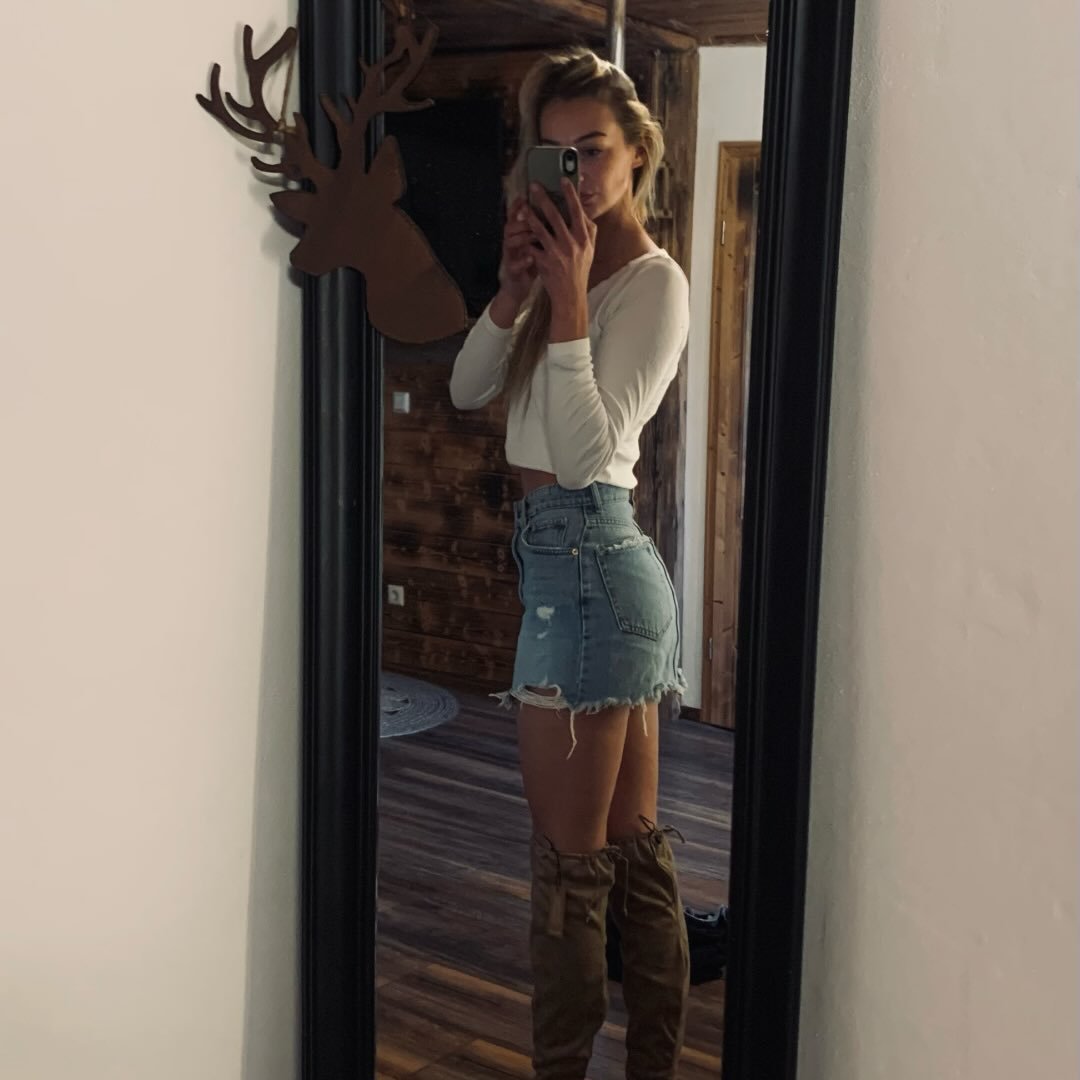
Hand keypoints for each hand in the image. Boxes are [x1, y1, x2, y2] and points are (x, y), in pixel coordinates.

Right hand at [496, 195, 537, 308]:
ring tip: (535, 235)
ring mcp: (510, 257)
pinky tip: (531, 258)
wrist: (518, 287)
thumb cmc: (531, 262)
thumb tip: (557, 210)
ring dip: (522, 237)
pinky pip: (514, 265)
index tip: (526, 196)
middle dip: (522, 219)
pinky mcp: (511, 272)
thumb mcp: (536, 244)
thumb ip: (542, 228)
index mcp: (518, 234)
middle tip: (535, 216)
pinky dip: (522, 261)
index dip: (518, 205)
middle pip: (510, 225)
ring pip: (509, 242)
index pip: (515, 216)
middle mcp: (511, 243)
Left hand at [525, 180, 595, 339]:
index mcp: (584, 237)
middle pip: (555, 215)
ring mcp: (557, 253)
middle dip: (543, 198)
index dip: (569, 193)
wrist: (570, 295)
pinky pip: (532, 246)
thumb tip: (584, 211)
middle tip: (534, 186)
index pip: (577, 210)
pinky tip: (519, 231)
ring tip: (522, 206)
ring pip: (540, 229)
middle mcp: (571, 243)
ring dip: (530, 215)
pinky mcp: (545, 262)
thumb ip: (588, 229)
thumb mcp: (590, 249)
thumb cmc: (580, 270)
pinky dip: (525, 238)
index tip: (563, 178)